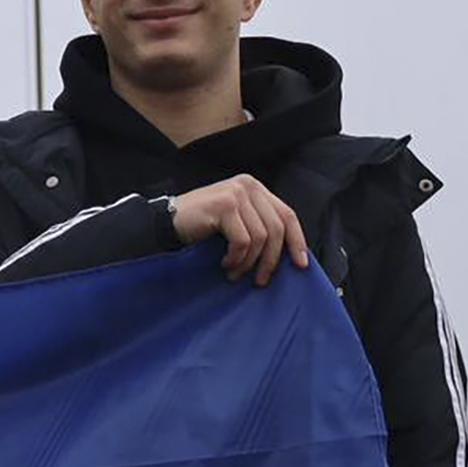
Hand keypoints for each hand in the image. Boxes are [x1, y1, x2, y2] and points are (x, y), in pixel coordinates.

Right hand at [168, 175, 309, 285]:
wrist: (165, 223)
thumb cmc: (201, 227)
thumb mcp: (236, 222)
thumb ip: (259, 226)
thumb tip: (288, 253)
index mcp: (255, 188)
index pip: (287, 214)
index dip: (296, 241)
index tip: (301, 264)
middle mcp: (248, 186)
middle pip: (276, 228)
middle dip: (271, 259)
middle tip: (261, 280)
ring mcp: (236, 194)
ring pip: (260, 237)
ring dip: (248, 262)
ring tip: (235, 273)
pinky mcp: (224, 205)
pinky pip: (243, 241)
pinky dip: (236, 258)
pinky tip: (225, 263)